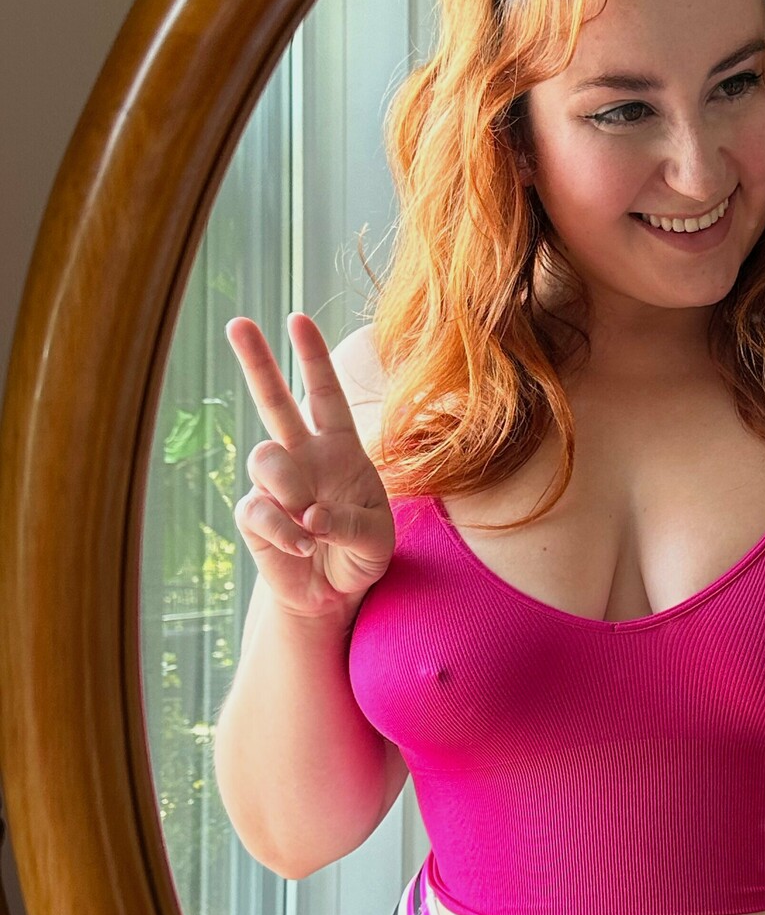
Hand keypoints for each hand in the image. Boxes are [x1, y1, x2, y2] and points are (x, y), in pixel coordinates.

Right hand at [225, 312, 394, 620]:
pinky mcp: (254, 515)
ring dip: (291, 490)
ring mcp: (275, 484)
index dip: (313, 359)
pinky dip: (284, 531)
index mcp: (339, 448)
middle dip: (257, 362)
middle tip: (238, 322)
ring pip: (265, 457)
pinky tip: (300, 547)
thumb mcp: (376, 539)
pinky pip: (259, 509)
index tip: (297, 319)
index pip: (325, 395)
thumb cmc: (360, 554)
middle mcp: (303, 457)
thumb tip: (308, 513)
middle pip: (274, 401)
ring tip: (311, 525)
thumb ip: (349, 521)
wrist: (333, 595)